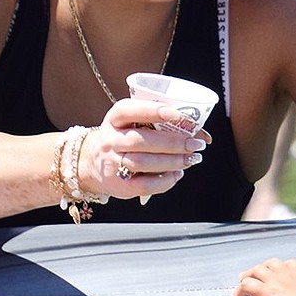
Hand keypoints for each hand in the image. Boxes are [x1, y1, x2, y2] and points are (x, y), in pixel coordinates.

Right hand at [80, 97, 208, 201]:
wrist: (92, 163)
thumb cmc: (125, 139)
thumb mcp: (136, 124)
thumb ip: (166, 125)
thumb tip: (203, 135)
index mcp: (115, 118)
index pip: (129, 110)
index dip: (153, 111)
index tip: (177, 114)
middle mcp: (111, 139)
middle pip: (140, 140)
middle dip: (172, 142)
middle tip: (196, 144)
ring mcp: (112, 162)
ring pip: (142, 163)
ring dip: (172, 162)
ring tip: (191, 159)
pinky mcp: (118, 184)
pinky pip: (143, 185)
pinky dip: (164, 181)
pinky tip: (176, 174)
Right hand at [233, 257, 295, 295]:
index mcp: (267, 292)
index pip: (246, 286)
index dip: (239, 290)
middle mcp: (274, 278)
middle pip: (255, 271)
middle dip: (246, 275)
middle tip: (242, 281)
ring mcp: (287, 272)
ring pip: (269, 263)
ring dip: (261, 267)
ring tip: (258, 272)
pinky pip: (286, 262)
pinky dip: (280, 264)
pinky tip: (281, 269)